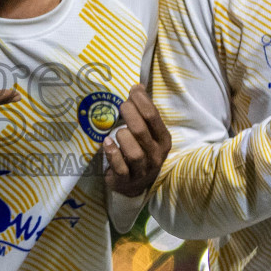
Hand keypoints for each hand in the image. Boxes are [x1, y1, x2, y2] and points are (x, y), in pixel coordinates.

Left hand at [103, 84, 171, 199]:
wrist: (135, 184)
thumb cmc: (141, 151)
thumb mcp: (148, 133)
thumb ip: (143, 112)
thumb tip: (137, 86)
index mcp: (163, 140)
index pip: (153, 117)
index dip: (142, 101)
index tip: (132, 90)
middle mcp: (155, 155)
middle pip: (142, 132)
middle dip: (130, 115)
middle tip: (121, 106)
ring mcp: (142, 170)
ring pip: (134, 153)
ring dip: (123, 137)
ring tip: (117, 131)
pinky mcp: (126, 180)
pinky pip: (120, 167)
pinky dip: (113, 153)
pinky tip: (107, 142)